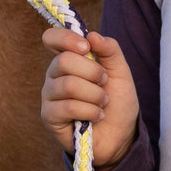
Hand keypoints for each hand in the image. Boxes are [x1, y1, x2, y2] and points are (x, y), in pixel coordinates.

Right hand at [41, 28, 139, 169]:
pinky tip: (97, 116)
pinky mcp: (49, 117)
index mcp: (68, 57)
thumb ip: (110, 49)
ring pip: (69, 85)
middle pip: (64, 61)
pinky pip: (68, 107)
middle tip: (104, 83)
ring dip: (95, 95)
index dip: (66, 38)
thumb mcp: (120, 70)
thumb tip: (92, 35)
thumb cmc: (117, 100)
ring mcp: (49, 96)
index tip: (86, 47)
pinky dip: (90, 111)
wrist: (121, 135)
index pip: (51, 38)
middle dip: (93, 72)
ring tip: (103, 103)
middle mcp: (54, 74)